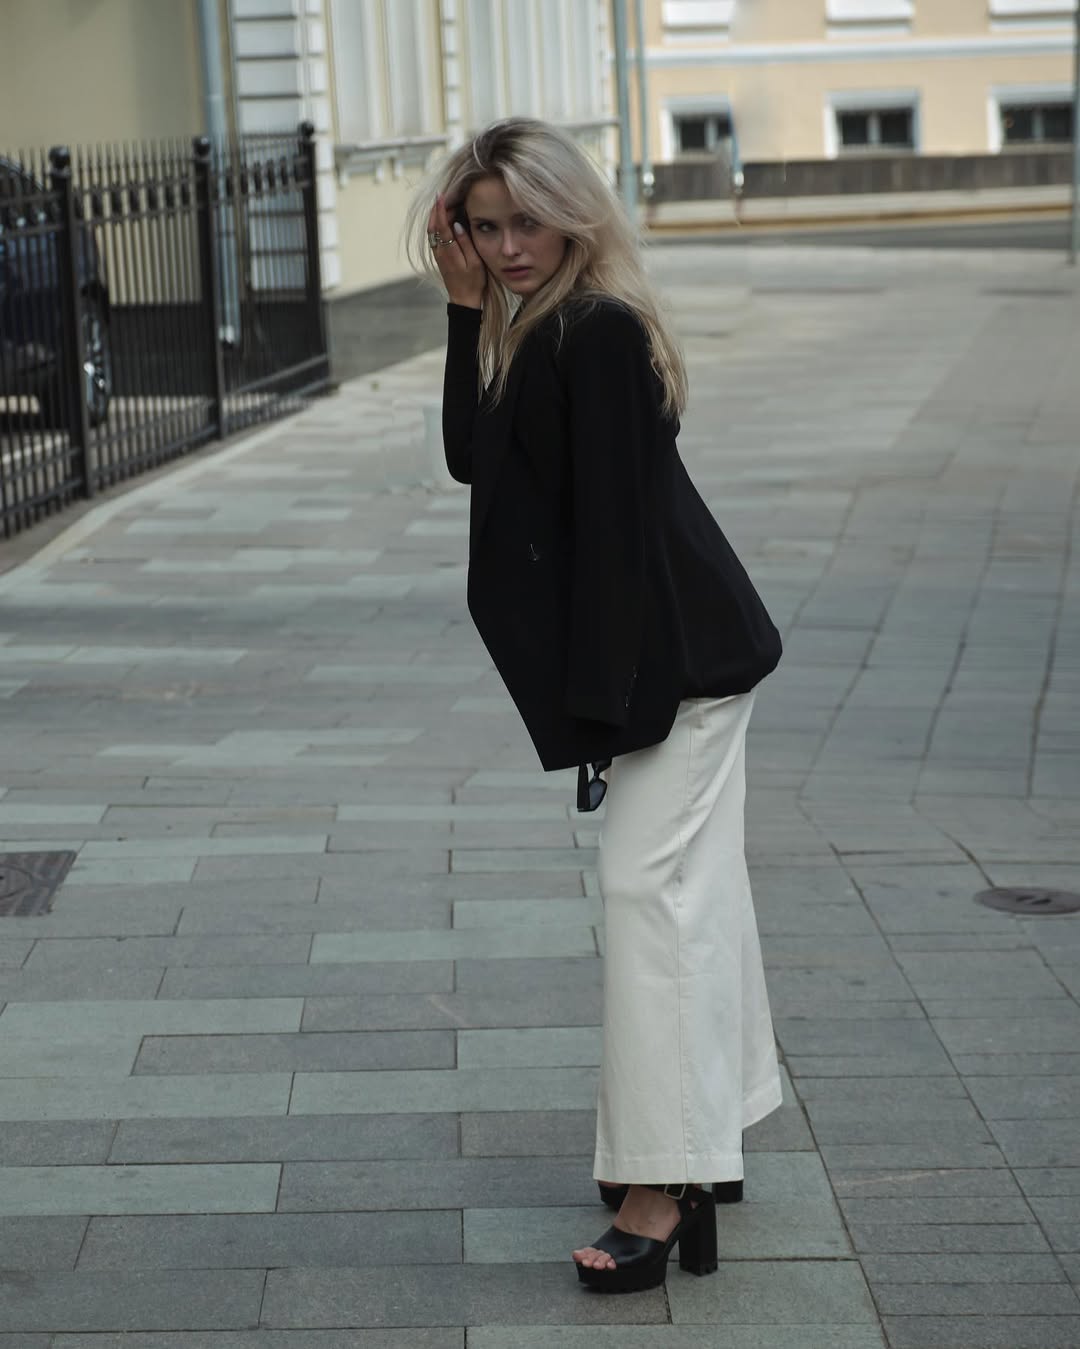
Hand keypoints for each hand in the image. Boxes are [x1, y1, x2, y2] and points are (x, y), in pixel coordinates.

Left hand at [427, 194, 485, 309]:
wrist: (463, 300)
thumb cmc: (473, 282)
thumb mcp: (474, 262)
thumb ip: (465, 242)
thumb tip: (456, 224)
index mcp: (449, 251)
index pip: (441, 225)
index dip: (440, 209)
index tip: (441, 196)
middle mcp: (440, 251)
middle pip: (432, 226)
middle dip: (436, 209)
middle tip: (442, 195)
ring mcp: (438, 254)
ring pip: (431, 231)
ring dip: (434, 216)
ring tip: (441, 203)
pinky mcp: (439, 257)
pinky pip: (434, 236)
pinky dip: (436, 224)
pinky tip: (441, 219)